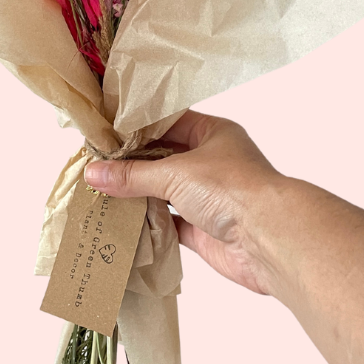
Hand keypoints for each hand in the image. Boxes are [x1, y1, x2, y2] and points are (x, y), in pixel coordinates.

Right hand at [84, 111, 285, 294]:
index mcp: (213, 133)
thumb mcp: (174, 173)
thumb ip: (132, 175)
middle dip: (133, 162)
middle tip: (96, 162)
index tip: (105, 131)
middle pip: (164, 158)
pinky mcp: (204, 229)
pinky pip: (169, 223)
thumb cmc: (232, 189)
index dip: (137, 127)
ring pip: (165, 191)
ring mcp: (209, 197)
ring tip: (100, 190)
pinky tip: (120, 219)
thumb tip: (92, 173)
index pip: (168, 123)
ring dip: (138, 193)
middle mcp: (211, 162)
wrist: (270, 240)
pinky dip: (147, 222)